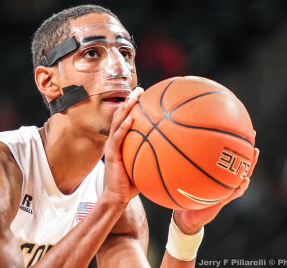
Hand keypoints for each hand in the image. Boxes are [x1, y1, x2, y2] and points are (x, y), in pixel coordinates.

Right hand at [103, 88, 143, 203]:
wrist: (117, 197)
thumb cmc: (132, 184)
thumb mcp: (144, 167)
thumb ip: (154, 158)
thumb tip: (175, 153)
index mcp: (122, 142)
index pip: (126, 119)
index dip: (133, 106)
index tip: (144, 95)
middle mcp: (115, 140)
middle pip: (120, 115)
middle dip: (129, 100)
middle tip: (140, 89)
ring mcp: (112, 146)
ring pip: (117, 121)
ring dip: (125, 108)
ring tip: (134, 97)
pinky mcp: (111, 154)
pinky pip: (117, 138)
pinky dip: (123, 127)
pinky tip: (131, 119)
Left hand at [174, 148, 259, 233]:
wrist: (186, 216)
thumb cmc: (184, 194)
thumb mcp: (183, 179)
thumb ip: (181, 167)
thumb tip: (173, 147)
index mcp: (216, 175)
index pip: (228, 159)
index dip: (236, 148)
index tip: (243, 136)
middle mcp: (223, 182)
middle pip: (239, 167)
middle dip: (248, 155)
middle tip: (254, 144)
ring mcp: (225, 191)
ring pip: (241, 178)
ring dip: (248, 167)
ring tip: (254, 156)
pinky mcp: (222, 200)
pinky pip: (233, 193)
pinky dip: (240, 187)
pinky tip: (245, 180)